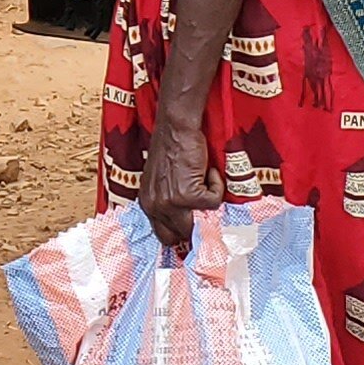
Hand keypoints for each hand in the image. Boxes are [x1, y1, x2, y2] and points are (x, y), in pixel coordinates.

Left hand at [137, 117, 215, 253]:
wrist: (176, 128)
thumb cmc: (170, 147)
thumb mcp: (160, 180)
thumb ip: (167, 200)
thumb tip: (187, 220)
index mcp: (147, 204)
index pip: (163, 236)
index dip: (181, 234)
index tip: (195, 228)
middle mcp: (155, 207)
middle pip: (180, 235)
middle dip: (197, 225)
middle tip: (207, 208)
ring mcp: (171, 203)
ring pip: (198, 224)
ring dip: (207, 205)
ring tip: (206, 183)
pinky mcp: (189, 195)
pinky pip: (213, 202)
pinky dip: (217, 186)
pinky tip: (208, 171)